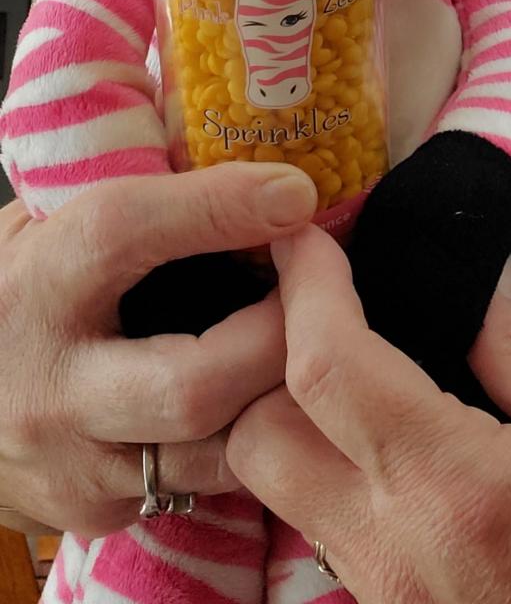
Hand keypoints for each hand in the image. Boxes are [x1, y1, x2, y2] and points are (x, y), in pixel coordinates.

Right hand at [0, 162, 317, 536]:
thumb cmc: (17, 288)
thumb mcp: (49, 223)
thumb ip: (141, 191)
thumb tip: (253, 157)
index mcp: (38, 284)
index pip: (126, 235)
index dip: (219, 209)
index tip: (295, 193)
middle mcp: (50, 388)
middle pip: (193, 384)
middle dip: (277, 339)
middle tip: (323, 294)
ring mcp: (70, 465)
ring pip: (211, 454)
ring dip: (276, 398)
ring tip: (314, 346)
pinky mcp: (91, 512)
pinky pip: (197, 485)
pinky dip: (245, 440)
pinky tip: (267, 396)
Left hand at [227, 227, 510, 603]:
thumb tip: (477, 278)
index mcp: (454, 485)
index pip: (327, 371)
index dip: (305, 289)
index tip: (306, 239)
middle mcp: (394, 548)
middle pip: (258, 440)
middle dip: (270, 358)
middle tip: (323, 302)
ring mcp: (382, 594)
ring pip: (274, 489)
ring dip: (291, 415)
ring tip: (352, 358)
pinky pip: (319, 528)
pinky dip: (324, 466)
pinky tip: (378, 431)